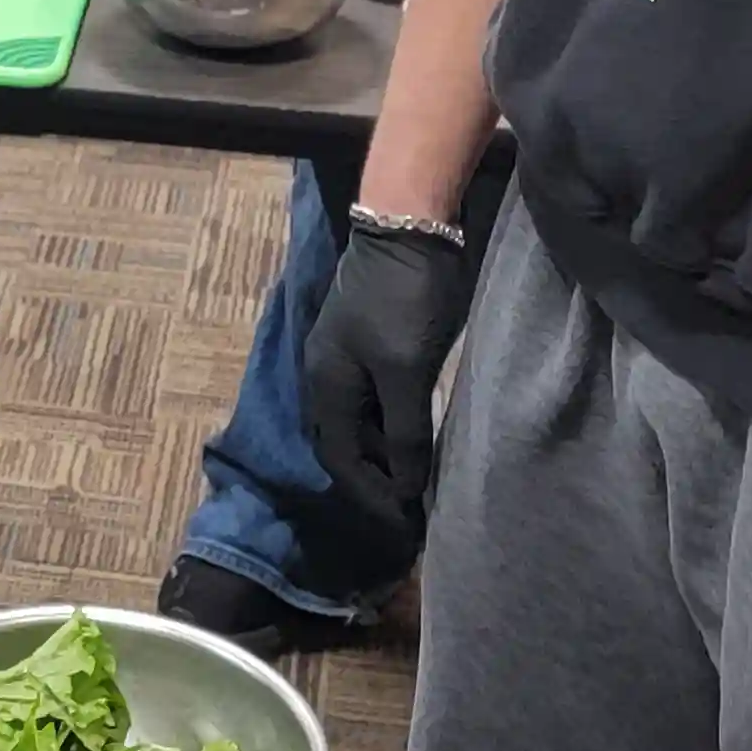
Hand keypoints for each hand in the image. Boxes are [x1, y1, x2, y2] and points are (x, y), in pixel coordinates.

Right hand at [301, 217, 479, 545]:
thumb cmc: (405, 298)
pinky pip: (378, 401)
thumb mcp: (407, 370)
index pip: (341, 461)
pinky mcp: (372, 341)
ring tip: (425, 481)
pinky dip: (397, 427)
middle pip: (348, 445)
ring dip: (389, 455)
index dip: (371, 497)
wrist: (409, 224)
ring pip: (364, 423)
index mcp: (327, 385)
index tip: (407, 526)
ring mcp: (349, 356)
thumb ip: (404, 432)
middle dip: (379, 481)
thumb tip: (406, 488)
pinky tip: (424, 435)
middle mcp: (329, 375)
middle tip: (419, 511)